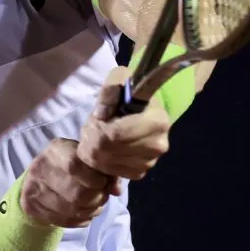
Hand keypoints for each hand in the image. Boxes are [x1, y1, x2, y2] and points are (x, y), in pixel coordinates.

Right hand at [20, 138, 115, 227]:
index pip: (74, 166)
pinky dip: (79, 220)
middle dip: (95, 199)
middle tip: (102, 197)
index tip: (103, 183)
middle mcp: (40, 167)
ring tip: (96, 206)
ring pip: (69, 210)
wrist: (40, 177)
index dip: (94, 179)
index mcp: (56, 150)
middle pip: (75, 193)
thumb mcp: (87, 159)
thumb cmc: (72, 164)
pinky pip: (61, 220)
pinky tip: (85, 214)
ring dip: (89, 211)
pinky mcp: (31, 206)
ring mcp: (33, 188)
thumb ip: (105, 171)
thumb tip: (116, 190)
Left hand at [77, 66, 171, 180]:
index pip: (115, 134)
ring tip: (98, 135)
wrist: (139, 110)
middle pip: (108, 149)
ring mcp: (151, 161)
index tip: (95, 118)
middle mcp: (158, 145)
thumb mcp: (120, 78)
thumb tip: (102, 114)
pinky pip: (111, 172)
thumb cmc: (128, 93)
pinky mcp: (141, 172)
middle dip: (91, 138)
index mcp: (157, 121)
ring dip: (93, 150)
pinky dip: (102, 162)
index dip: (97, 127)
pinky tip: (105, 148)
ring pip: (106, 163)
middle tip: (91, 127)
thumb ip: (110, 88)